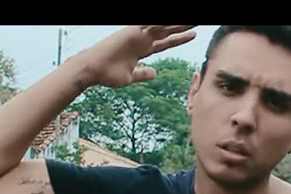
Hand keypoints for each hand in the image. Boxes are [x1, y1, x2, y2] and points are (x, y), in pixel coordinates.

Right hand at [81, 25, 196, 87]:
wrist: (93, 70)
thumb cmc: (108, 74)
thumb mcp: (131, 76)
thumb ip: (143, 74)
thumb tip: (154, 73)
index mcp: (142, 49)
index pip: (165, 42)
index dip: (179, 38)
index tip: (192, 35)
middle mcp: (141, 39)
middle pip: (167, 31)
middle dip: (182, 27)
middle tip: (197, 23)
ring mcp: (137, 34)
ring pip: (162, 26)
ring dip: (177, 24)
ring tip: (192, 21)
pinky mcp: (132, 32)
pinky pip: (151, 25)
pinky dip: (162, 24)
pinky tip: (173, 22)